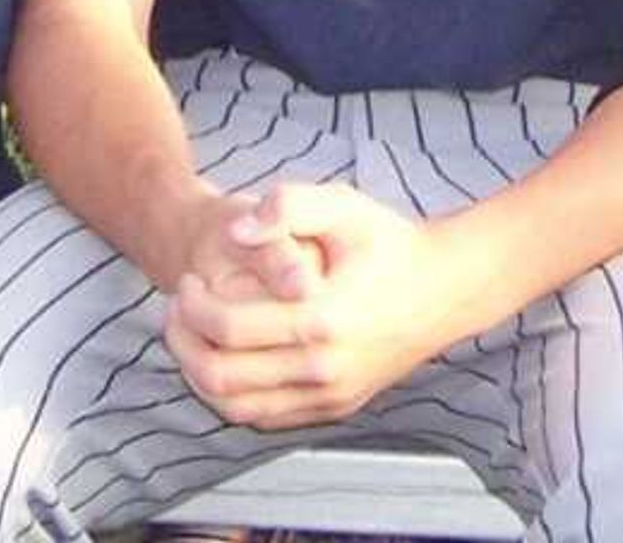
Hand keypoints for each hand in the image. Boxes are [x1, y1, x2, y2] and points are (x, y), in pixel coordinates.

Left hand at [166, 180, 469, 428]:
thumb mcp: (344, 205)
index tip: (186, 282)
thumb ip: (288, 206)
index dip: (191, 306)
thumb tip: (237, 232)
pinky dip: (232, 397)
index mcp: (322, 317)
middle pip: (222, 375)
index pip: (227, 327)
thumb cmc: (391, 242)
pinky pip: (265, 417)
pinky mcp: (335, 408)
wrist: (447, 288)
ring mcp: (330, 394)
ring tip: (191, 338)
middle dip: (183, 343)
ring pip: (237, 407)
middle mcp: (324, 367)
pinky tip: (225, 362)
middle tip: (176, 312)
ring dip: (200, 375)